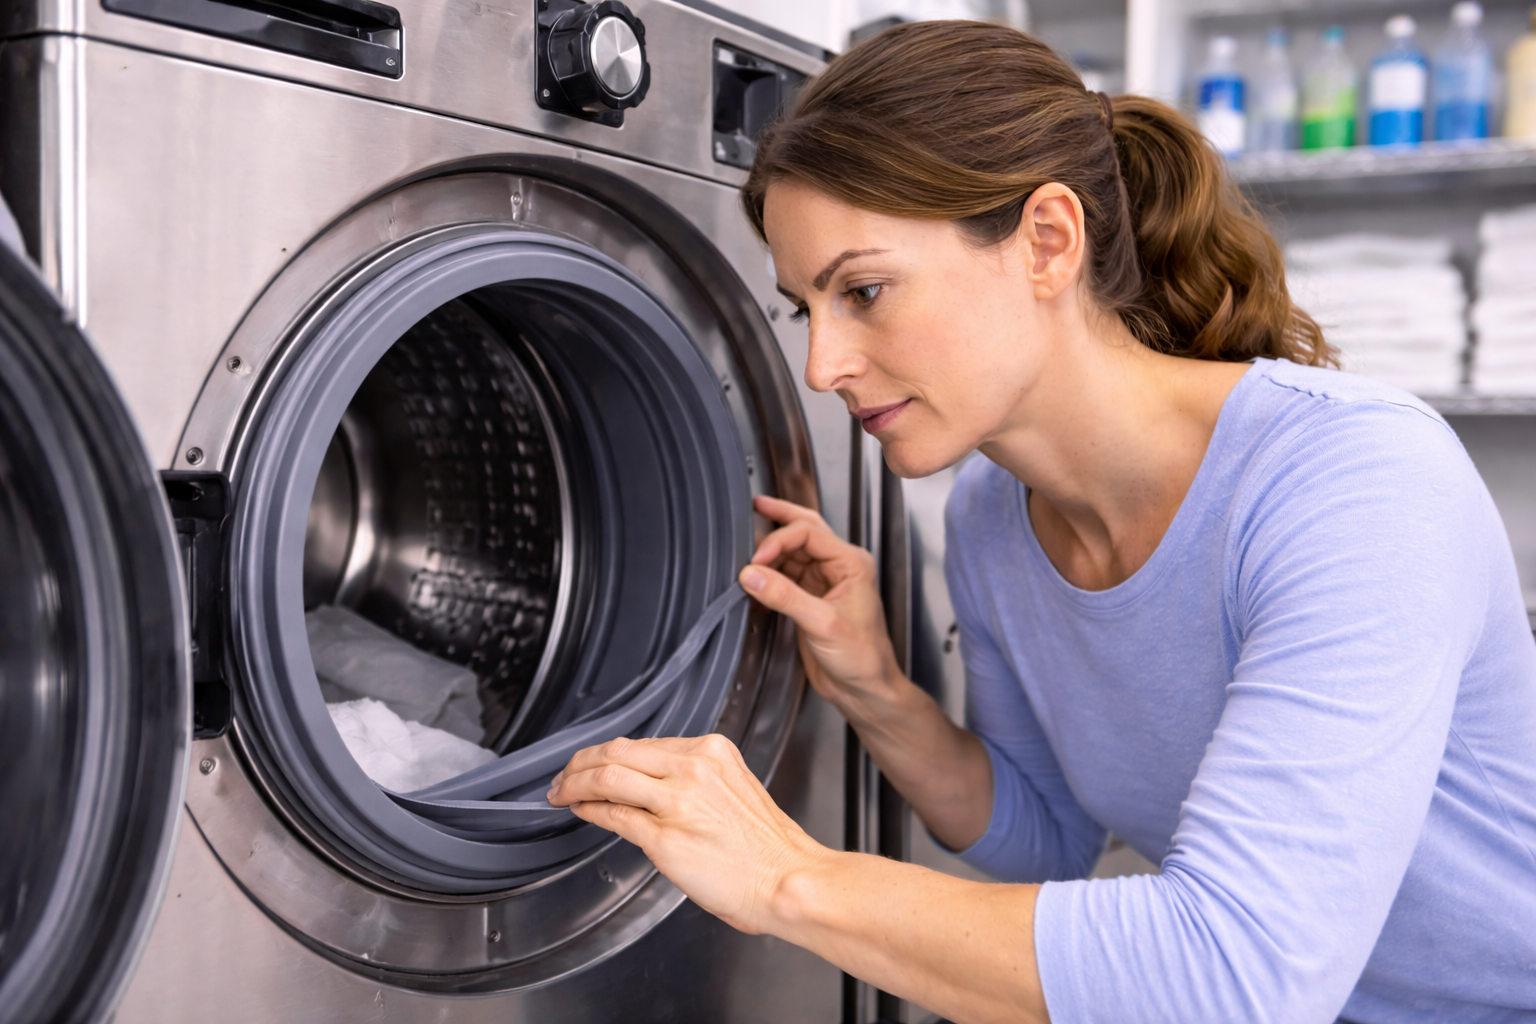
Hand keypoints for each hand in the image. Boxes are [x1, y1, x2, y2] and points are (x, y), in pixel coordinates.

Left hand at [546, 734, 828, 933]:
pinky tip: (581, 810)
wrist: (787, 880)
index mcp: (712, 751)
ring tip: (562, 792)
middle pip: (618, 752)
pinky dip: (590, 809)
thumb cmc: (766, 847)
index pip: (643, 744)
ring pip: (608, 776)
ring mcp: (678, 801)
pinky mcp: (665, 837)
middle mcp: (693, 768)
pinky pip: (614, 815)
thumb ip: (693, 779)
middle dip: (581, 762)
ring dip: (575, 783)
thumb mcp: (732, 790)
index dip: (608, 753)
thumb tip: (646, 782)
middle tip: (564, 775)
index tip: (592, 762)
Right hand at [741, 495, 902, 715]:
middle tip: (754, 505)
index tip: (755, 559)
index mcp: (851, 563)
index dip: (778, 540)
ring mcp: (824, 583)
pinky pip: (786, 576)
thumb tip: (750, 574)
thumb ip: (785, 596)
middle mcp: (838, 568)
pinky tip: (753, 574)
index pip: (809, 533)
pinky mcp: (810, 601)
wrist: (866, 689)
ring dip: (770, 550)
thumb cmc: (862, 657)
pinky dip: (769, 573)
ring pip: (793, 553)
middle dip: (779, 518)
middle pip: (805, 531)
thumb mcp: (822, 624)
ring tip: (745, 547)